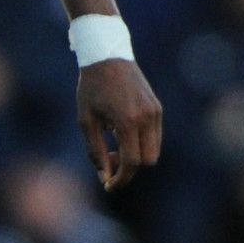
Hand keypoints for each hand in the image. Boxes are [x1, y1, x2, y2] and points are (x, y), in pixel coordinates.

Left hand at [76, 58, 162, 190]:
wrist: (107, 56)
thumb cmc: (91, 88)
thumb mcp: (86, 119)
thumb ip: (95, 149)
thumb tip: (104, 175)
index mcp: (127, 121)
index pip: (132, 162)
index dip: (121, 178)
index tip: (108, 186)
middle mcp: (147, 118)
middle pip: (147, 160)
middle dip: (129, 167)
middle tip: (109, 158)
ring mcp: (156, 113)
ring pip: (154, 150)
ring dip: (136, 154)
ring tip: (113, 139)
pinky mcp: (158, 108)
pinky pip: (155, 136)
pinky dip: (141, 141)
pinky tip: (121, 129)